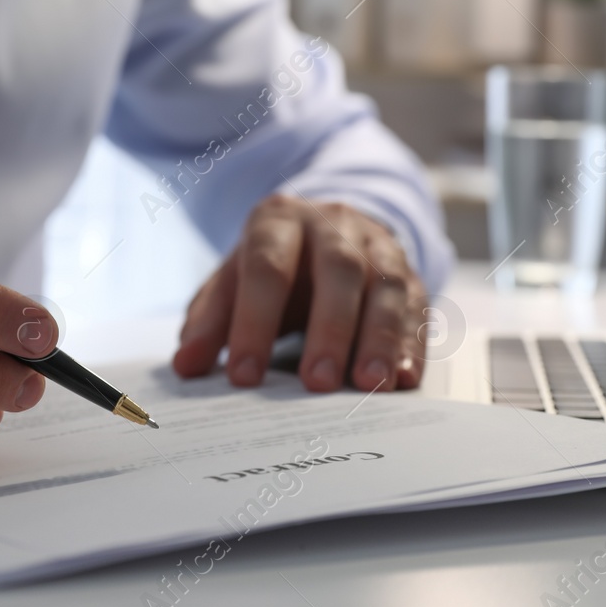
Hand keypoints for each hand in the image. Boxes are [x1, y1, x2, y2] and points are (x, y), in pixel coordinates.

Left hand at [172, 195, 425, 392]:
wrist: (326, 229)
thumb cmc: (272, 265)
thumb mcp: (232, 281)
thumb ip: (209, 322)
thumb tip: (186, 365)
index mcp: (279, 220)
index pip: (267, 268)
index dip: (254, 322)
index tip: (244, 376)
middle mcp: (334, 225)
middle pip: (339, 269)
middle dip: (330, 328)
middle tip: (318, 384)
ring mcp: (378, 246)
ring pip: (387, 285)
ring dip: (381, 338)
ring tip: (371, 386)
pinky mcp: (409, 273)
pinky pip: (418, 306)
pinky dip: (413, 343)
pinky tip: (406, 378)